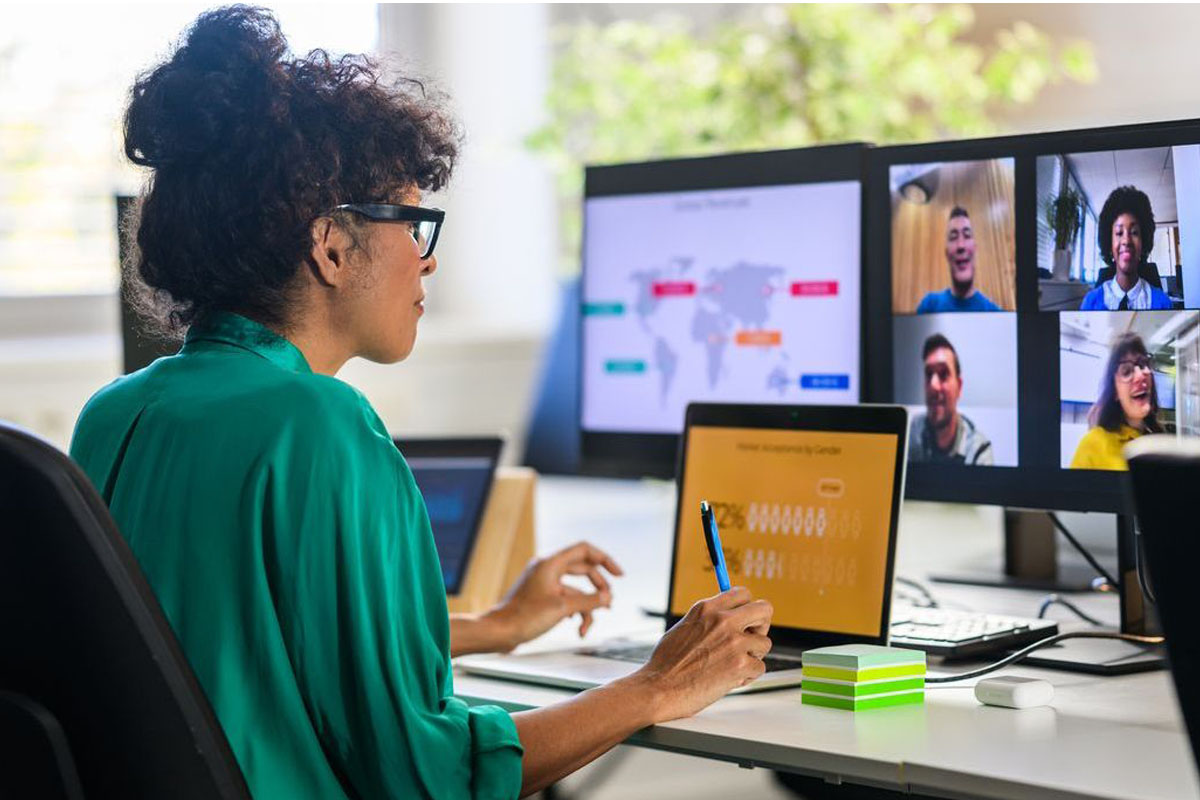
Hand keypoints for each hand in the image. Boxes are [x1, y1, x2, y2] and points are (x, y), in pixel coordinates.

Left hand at [487, 541, 623, 649]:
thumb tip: (608, 598)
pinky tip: (576, 627)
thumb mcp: (562, 608)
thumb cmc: (524, 617)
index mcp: (551, 563)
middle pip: (583, 570)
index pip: (584, 550)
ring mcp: (544, 583)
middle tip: (608, 604)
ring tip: (588, 627)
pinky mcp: (542, 597)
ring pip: (575, 589)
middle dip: (598, 588)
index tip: (619, 575)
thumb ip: (589, 601)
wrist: (499, 632)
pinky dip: (574, 611)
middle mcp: (548, 569)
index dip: (605, 560)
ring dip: (586, 607)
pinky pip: (566, 598)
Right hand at [633, 586, 772, 722]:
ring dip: (753, 655)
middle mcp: (723, 620)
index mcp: (707, 608)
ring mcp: (734, 642)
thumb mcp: (685, 627)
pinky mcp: (741, 665)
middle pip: (764, 609)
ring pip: (764, 643)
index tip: (745, 619)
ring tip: (734, 664)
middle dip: (761, 624)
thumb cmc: (667, 663)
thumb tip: (729, 616)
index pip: (743, 593)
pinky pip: (759, 667)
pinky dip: (748, 676)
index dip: (747, 607)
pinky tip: (730, 679)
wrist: (660, 688)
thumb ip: (708, 619)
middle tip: (752, 637)